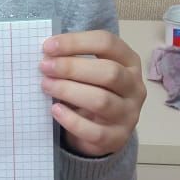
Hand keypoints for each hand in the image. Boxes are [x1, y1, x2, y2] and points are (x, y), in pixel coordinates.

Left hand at [40, 30, 146, 156]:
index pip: (107, 43)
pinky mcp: (117, 138)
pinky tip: (55, 110)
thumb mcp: (89, 72)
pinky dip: (72, 120)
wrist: (102, 132)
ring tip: (46, 86)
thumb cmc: (92, 91)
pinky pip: (94, 131)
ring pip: (101, 100)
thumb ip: (73, 60)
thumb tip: (46, 54)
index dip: (76, 42)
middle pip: (109, 72)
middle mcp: (134, 87)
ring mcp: (129, 114)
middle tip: (45, 67)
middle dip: (72, 67)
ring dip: (69, 91)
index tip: (48, 46)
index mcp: (129, 62)